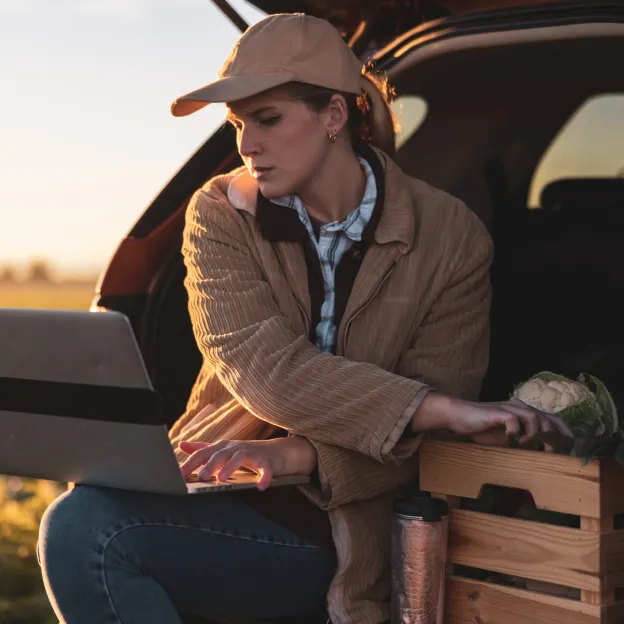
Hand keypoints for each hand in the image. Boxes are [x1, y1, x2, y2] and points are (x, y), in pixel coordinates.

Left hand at [178, 436, 316, 490]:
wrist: (276, 452)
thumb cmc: (245, 453)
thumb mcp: (222, 450)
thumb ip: (202, 448)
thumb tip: (180, 445)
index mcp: (222, 447)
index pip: (203, 453)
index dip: (191, 463)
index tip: (179, 475)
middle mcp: (235, 448)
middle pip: (220, 454)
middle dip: (210, 464)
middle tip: (201, 477)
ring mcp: (251, 453)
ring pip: (239, 458)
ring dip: (230, 467)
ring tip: (222, 479)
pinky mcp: (267, 461)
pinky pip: (266, 469)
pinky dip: (264, 477)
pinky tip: (260, 487)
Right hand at [413, 393, 572, 446]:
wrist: (458, 415)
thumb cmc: (480, 427)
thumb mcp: (506, 437)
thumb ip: (521, 441)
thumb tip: (538, 455)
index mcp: (524, 412)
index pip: (553, 420)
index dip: (564, 434)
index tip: (568, 450)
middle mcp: (520, 407)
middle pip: (549, 419)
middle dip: (555, 437)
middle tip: (553, 453)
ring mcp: (509, 408)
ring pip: (535, 418)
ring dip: (537, 434)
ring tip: (531, 446)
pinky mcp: (498, 412)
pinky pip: (514, 419)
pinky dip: (517, 430)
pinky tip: (512, 438)